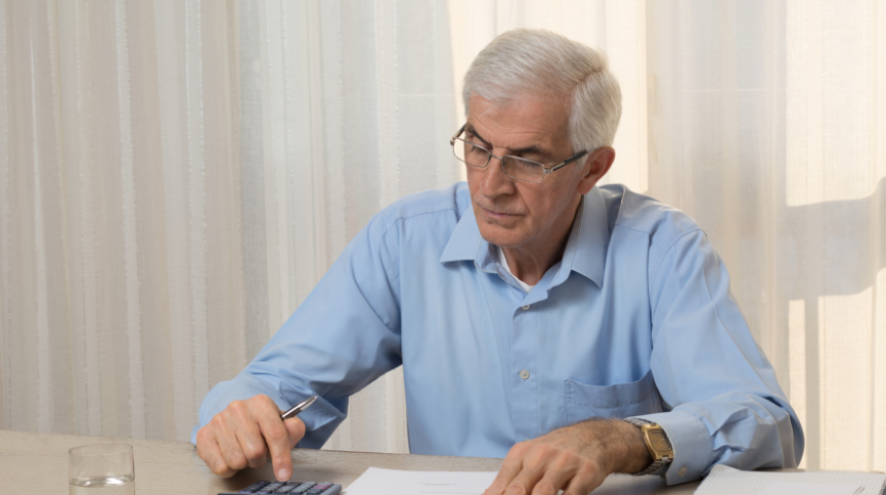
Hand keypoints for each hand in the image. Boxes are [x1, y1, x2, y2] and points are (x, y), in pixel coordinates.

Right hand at [196, 394, 306, 480]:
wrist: (234, 418)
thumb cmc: (260, 424)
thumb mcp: (282, 424)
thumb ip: (293, 428)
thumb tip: (293, 430)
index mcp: (261, 403)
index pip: (276, 434)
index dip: (282, 458)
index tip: (284, 474)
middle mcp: (238, 408)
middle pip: (255, 451)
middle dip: (259, 459)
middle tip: (258, 452)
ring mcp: (219, 421)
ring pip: (237, 460)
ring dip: (244, 463)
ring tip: (243, 451)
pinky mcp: (204, 435)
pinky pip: (220, 466)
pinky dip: (228, 468)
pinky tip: (230, 455)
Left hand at [484, 420, 650, 494]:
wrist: (593, 437)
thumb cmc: (556, 451)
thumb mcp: (528, 458)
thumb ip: (509, 479)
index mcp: (521, 454)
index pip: (501, 485)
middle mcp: (540, 456)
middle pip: (518, 490)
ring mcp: (563, 463)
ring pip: (543, 492)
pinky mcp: (585, 472)